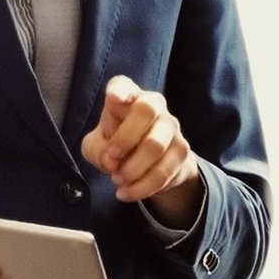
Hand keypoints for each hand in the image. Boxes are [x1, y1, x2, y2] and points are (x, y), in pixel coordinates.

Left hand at [80, 76, 202, 226]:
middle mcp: (153, 104)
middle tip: (110, 161)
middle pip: (145, 111)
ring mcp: (171, 126)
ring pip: (155, 145)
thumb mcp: (96, 147)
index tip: (114, 98)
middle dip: (124, 139)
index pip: (123, 85)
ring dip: (132, 170)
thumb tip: (111, 161)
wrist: (149, 164)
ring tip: (117, 181)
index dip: (120, 90)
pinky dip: (141, 187)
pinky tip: (126, 193)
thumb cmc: (117, 145)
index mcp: (128, 97)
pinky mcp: (182, 151)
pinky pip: (163, 171)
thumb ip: (97, 150)